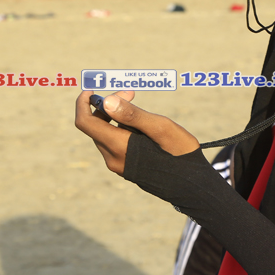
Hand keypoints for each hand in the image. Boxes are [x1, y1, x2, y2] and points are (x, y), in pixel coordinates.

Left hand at [74, 91, 200, 175]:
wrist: (192, 184)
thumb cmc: (180, 153)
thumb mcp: (161, 128)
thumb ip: (133, 114)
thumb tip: (107, 101)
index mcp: (118, 147)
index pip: (85, 123)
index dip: (83, 104)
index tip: (92, 90)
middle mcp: (112, 158)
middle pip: (95, 126)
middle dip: (108, 105)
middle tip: (132, 93)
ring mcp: (118, 165)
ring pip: (104, 134)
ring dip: (115, 116)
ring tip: (142, 112)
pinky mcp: (125, 168)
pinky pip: (113, 143)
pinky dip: (120, 128)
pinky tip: (142, 127)